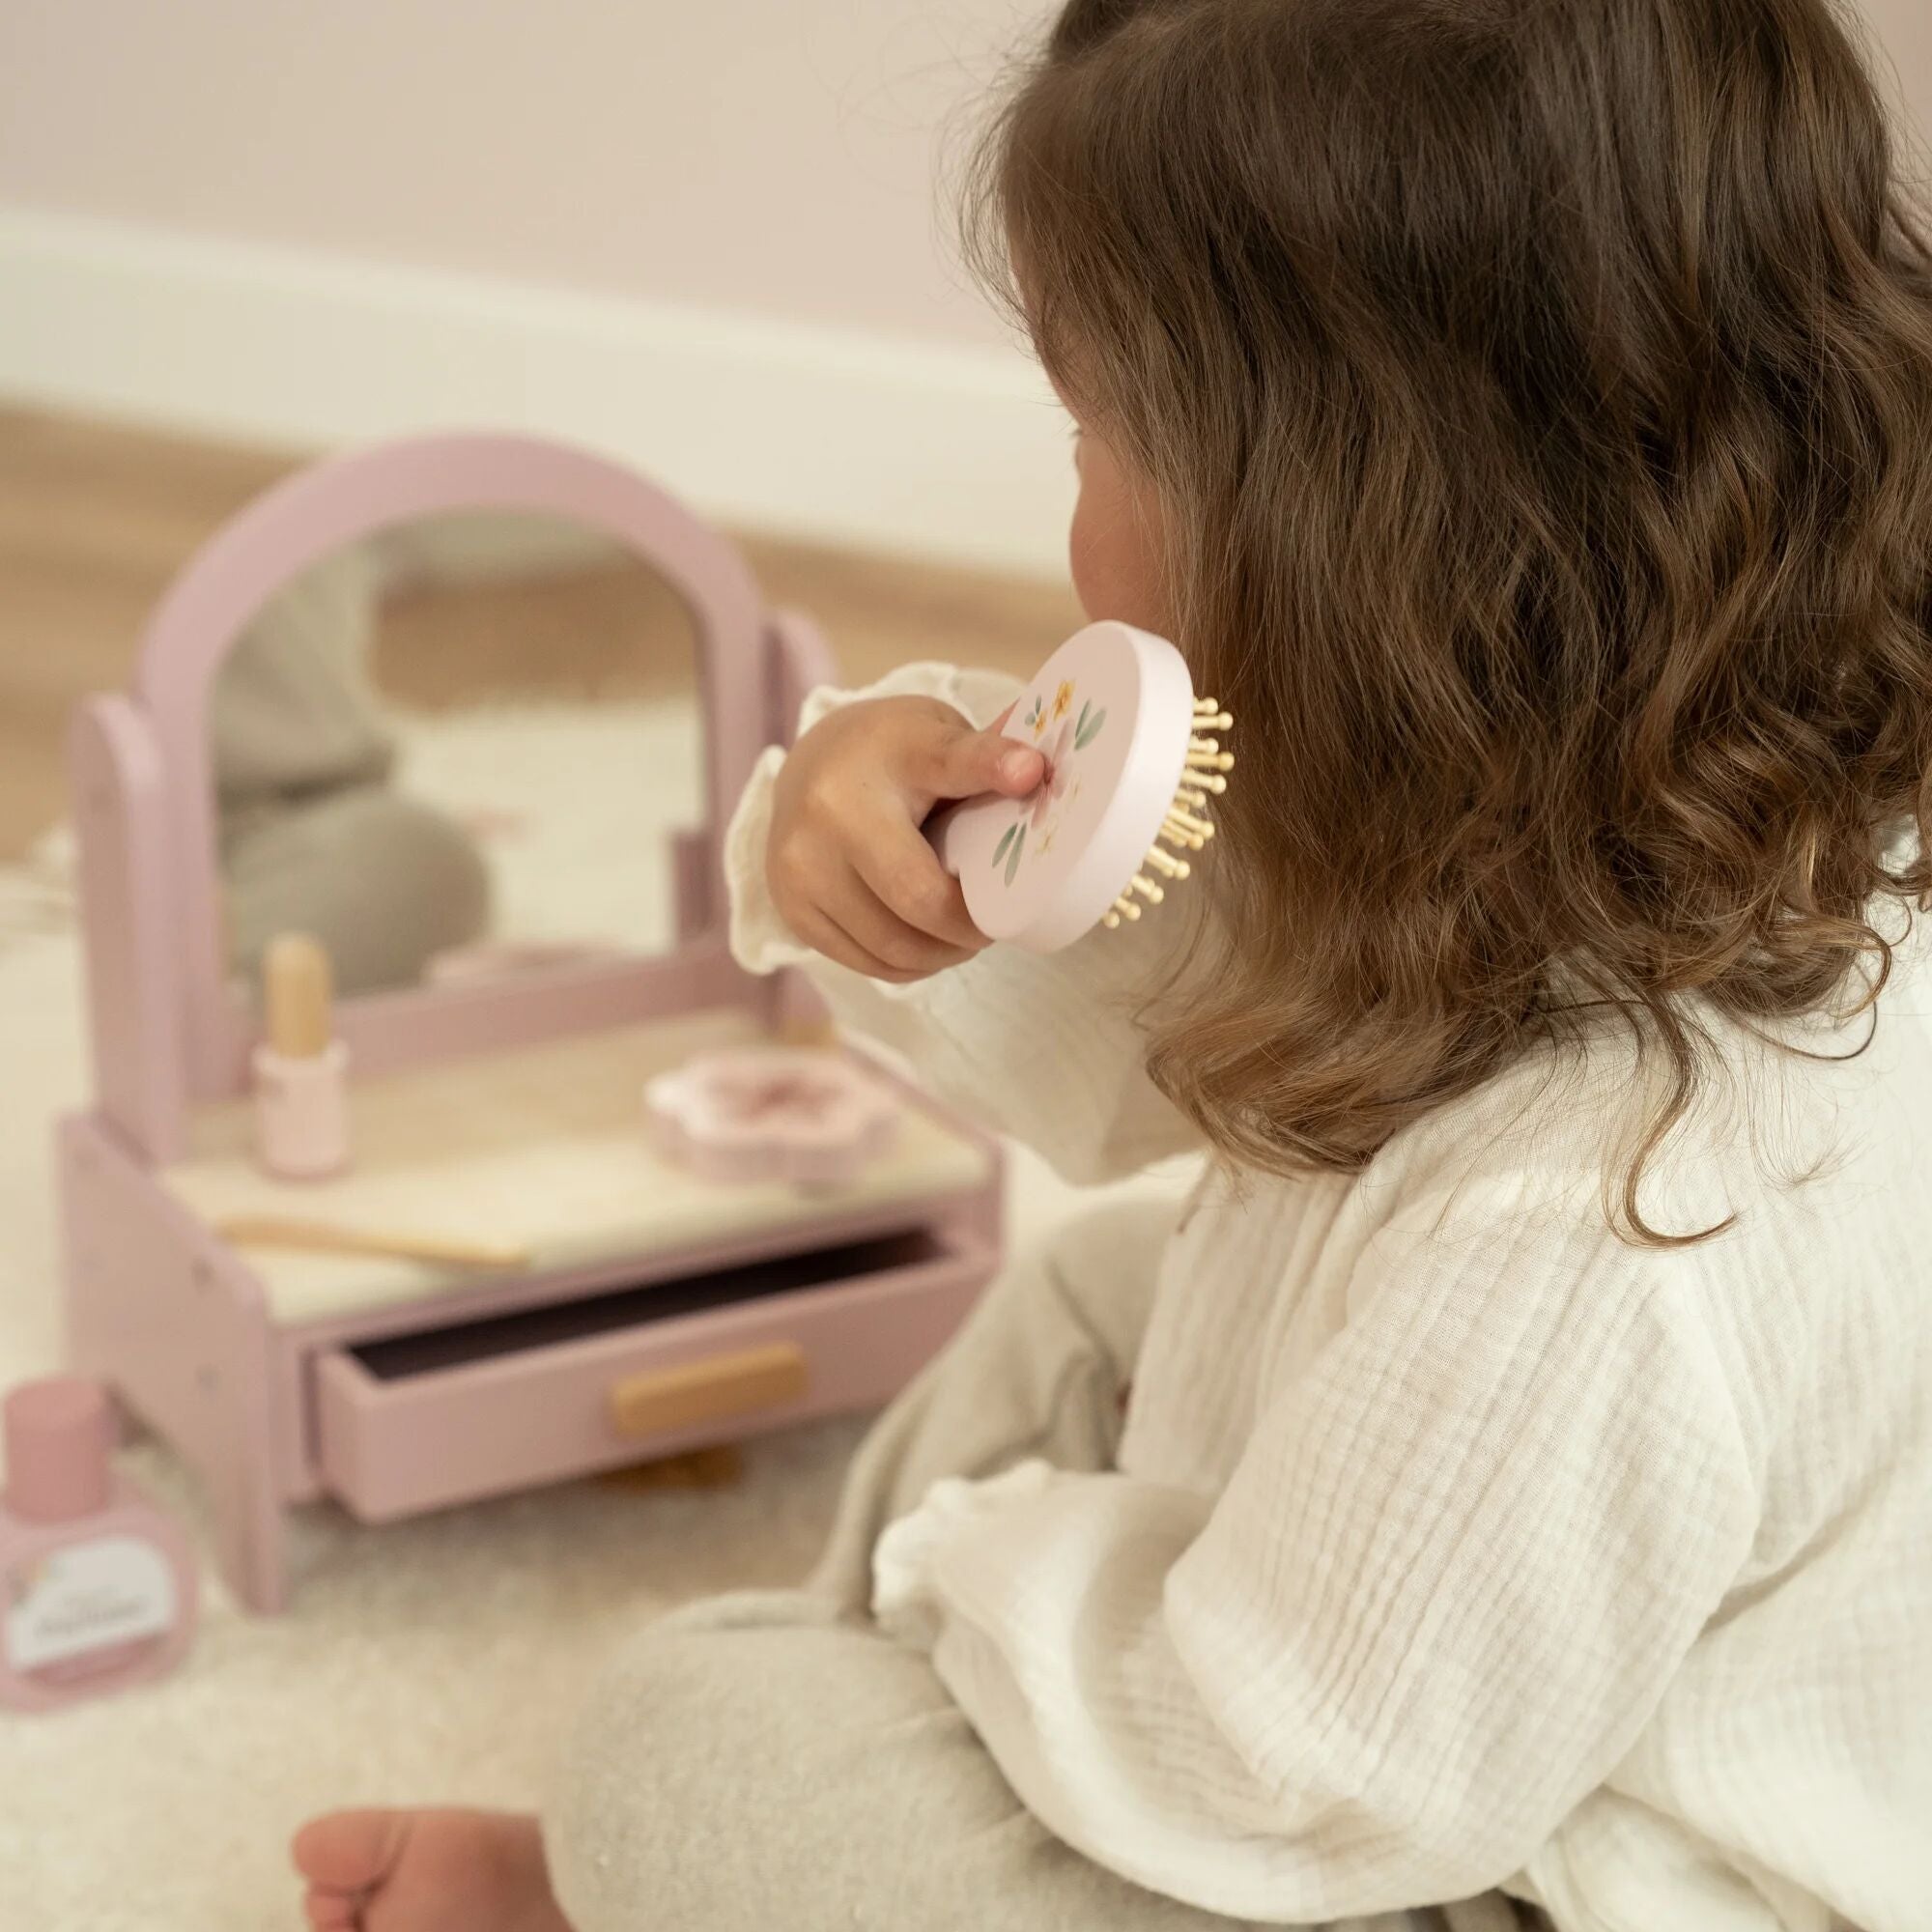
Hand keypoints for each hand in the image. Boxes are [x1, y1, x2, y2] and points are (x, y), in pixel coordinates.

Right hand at [768, 696, 1044, 980]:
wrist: (807, 767)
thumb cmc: (891, 754)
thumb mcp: (937, 733)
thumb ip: (985, 755)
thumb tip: (1038, 771)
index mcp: (883, 760)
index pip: (948, 761)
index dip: (992, 767)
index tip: (1030, 771)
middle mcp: (829, 815)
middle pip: (920, 900)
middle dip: (970, 926)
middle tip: (997, 923)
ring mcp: (802, 867)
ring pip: (896, 947)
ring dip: (944, 953)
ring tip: (962, 934)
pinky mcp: (792, 909)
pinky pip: (870, 962)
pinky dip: (910, 965)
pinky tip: (927, 943)